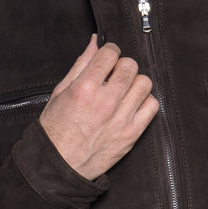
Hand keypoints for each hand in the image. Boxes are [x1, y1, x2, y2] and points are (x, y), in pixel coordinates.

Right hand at [40, 34, 158, 180]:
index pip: (110, 54)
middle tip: (114, 75)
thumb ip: (81, 65)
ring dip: (135, 83)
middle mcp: (105, 102)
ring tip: (124, 91)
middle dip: (122, 66)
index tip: (108, 58)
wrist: (58, 166)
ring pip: (145, 83)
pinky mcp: (132, 134)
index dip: (110, 52)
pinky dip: (145, 102)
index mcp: (85, 88)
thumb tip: (95, 42)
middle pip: (130, 66)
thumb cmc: (55, 130)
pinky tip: (132, 105)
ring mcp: (121, 119)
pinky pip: (153, 107)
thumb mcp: (60, 92)